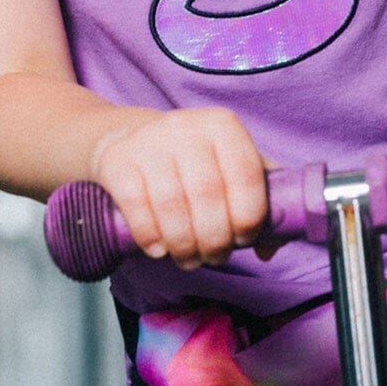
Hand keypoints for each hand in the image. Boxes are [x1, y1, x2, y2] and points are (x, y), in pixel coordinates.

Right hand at [89, 106, 271, 268]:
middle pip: (207, 194)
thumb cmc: (192, 163)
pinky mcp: (117, 160)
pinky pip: (135, 205)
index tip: (244, 240)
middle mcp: (186, 126)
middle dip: (215, 239)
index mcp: (223, 125)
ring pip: (171, 204)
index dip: (249, 215)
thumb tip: (269, 250)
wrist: (131, 140)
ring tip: (189, 259)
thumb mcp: (228, 168)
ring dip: (184, 244)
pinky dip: (150, 235)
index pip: (246, 173)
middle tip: (214, 257)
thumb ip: (258, 202)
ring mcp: (149, 142)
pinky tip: (159, 249)